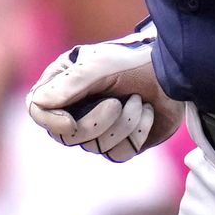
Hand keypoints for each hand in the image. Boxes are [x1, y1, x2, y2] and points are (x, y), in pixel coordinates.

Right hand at [25, 25, 180, 161]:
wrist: (175, 72)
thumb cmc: (134, 61)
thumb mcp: (101, 66)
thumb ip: (71, 83)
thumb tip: (39, 104)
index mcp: (63, 84)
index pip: (39, 110)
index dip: (51, 121)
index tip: (70, 122)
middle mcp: (75, 108)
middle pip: (65, 137)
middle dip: (95, 123)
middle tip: (116, 103)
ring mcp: (97, 128)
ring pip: (95, 147)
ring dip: (123, 124)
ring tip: (138, 100)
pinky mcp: (120, 143)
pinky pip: (119, 154)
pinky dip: (137, 133)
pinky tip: (147, 113)